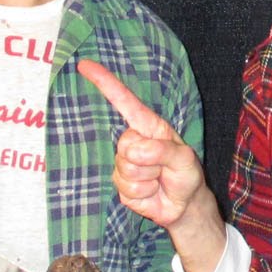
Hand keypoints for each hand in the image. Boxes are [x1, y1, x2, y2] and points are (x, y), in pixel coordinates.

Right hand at [78, 59, 208, 230]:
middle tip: (164, 168)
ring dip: (148, 179)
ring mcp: (124, 163)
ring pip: (126, 169)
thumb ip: (164, 151)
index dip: (105, 83)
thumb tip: (136, 150)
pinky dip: (144, 193)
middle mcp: (134, 141)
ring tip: (159, 180)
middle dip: (148, 160)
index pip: (124, 101)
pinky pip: (127, 188)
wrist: (184, 205)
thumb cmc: (186, 175)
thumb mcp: (185, 159)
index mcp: (148, 126)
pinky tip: (152, 192)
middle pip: (126, 145)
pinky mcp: (121, 185)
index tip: (85, 65)